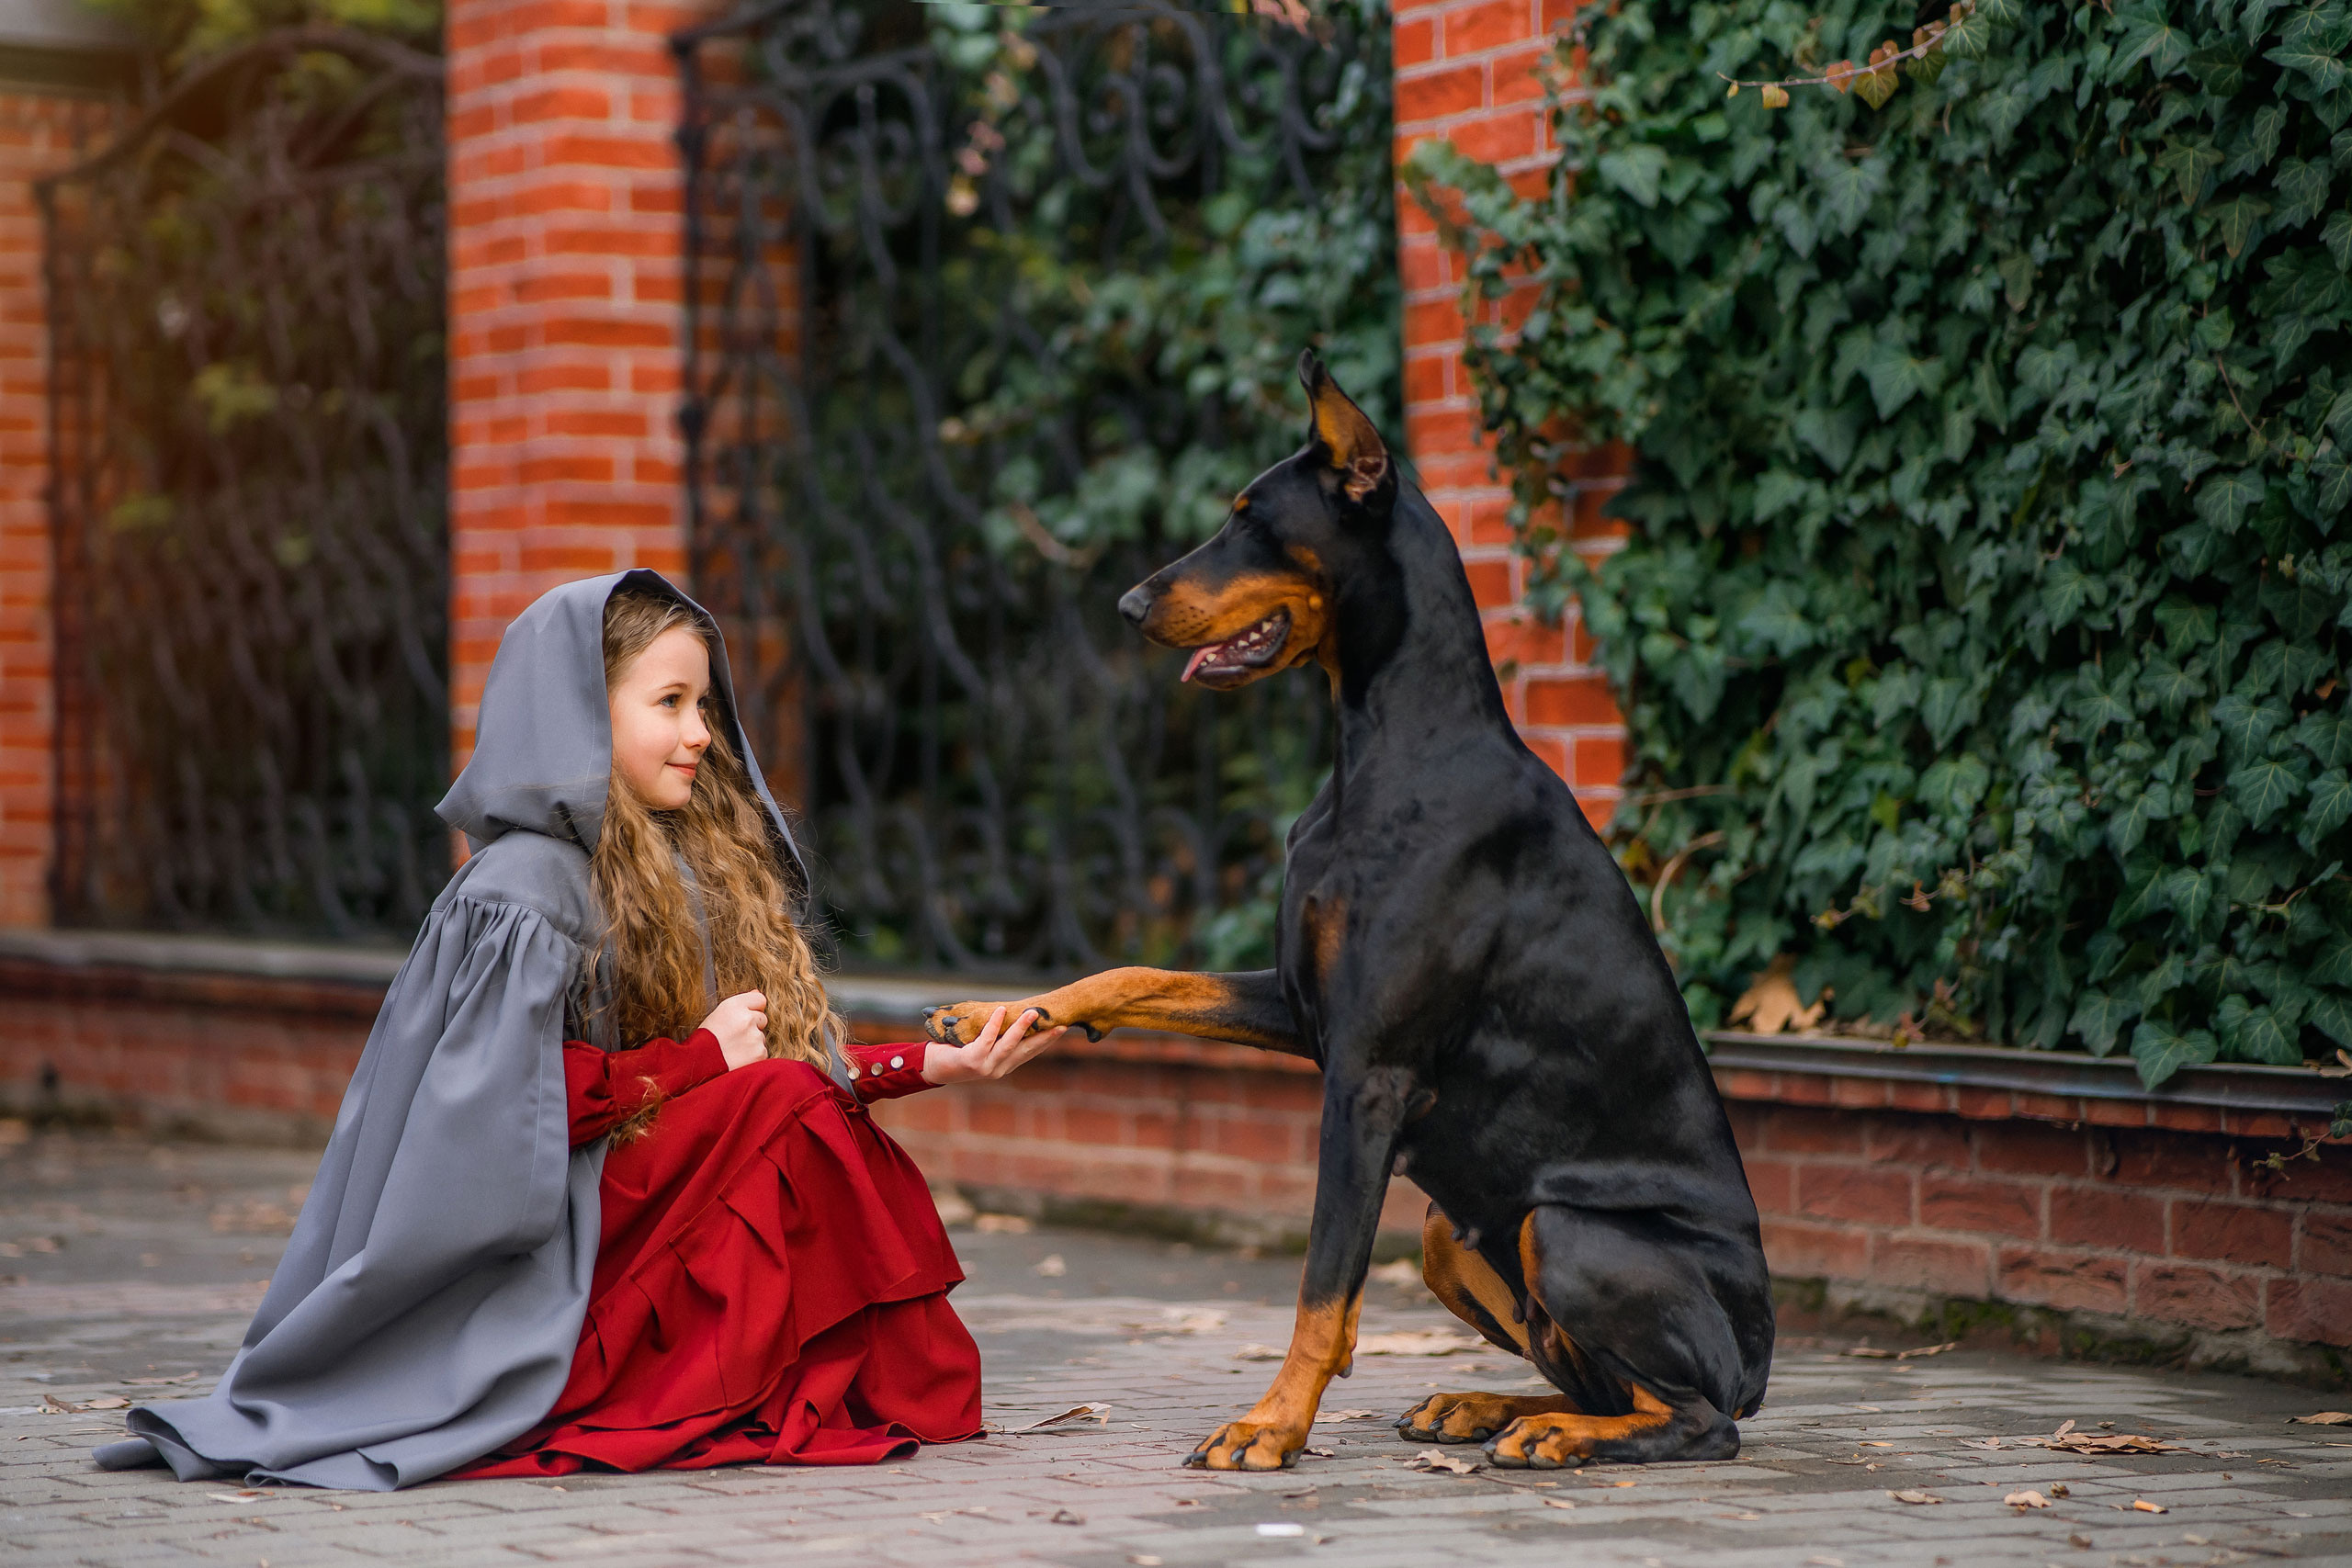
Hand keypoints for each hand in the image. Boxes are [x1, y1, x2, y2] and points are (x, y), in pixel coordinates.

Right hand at [698, 991, 768, 1069]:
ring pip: (761, 1037)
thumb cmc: (706, 1039)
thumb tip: (757, 993)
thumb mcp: (718, 1013)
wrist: (698, 1065)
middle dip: (752, 1027)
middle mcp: (747, 1019)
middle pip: (762, 1019)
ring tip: (733, 1049)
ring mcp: (755, 1037)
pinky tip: (738, 1058)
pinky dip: (753, 1056)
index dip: (752, 1009)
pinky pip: (762, 1051)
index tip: (743, 1018)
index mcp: (734, 1006)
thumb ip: (741, 1002)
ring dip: (752, 1042)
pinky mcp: (759, 1053)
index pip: (760, 1000)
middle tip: (733, 1037)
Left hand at [919, 1006, 1066, 1085]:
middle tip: (1061, 1025)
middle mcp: (998, 1069)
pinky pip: (986, 1039)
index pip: (1029, 1052)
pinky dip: (994, 1024)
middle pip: (1025, 1051)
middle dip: (1044, 1037)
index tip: (1061, 1029)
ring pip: (1009, 1045)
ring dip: (1022, 1028)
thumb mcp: (981, 1047)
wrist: (932, 1066)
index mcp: (1003, 1066)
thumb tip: (1010, 1014)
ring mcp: (986, 1067)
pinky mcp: (972, 1061)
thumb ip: (996, 1038)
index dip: (1046, 1041)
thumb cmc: (956, 1052)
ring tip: (1033, 1013)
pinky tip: (1001, 1010)